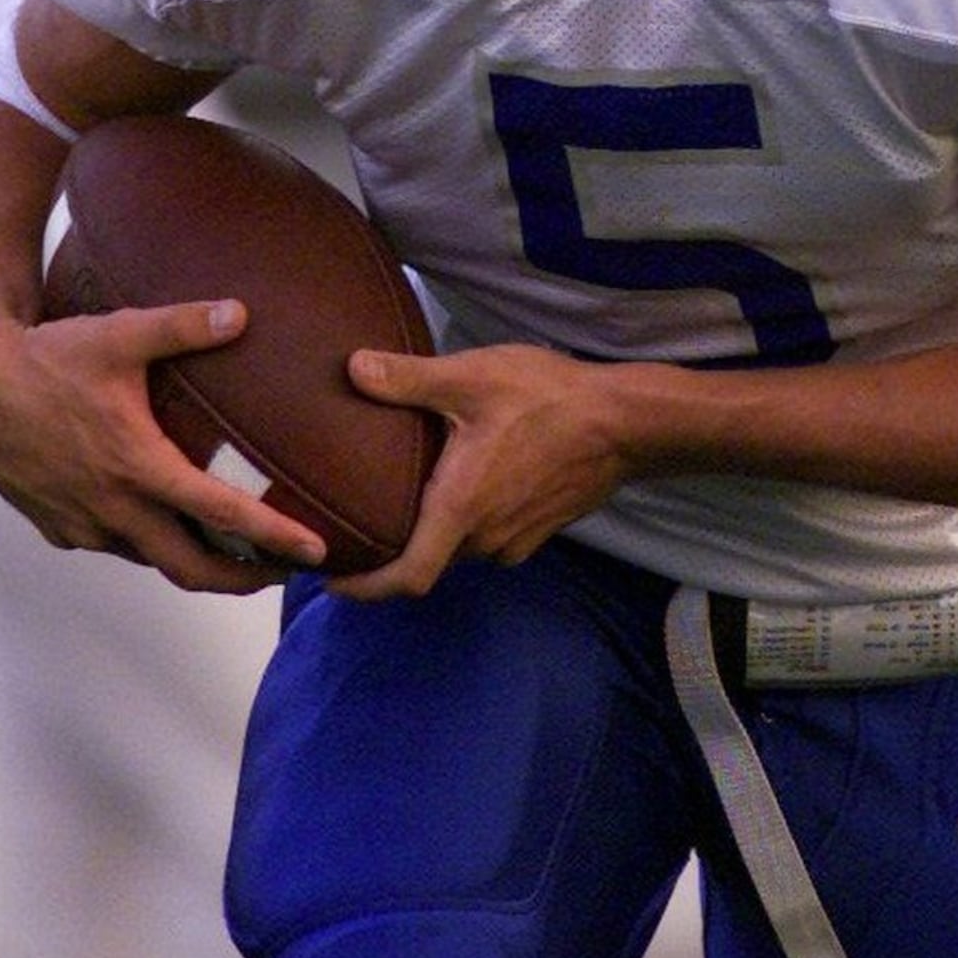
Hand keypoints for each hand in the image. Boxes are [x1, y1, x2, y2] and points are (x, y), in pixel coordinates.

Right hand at [0, 301, 327, 592]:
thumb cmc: (51, 354)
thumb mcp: (120, 333)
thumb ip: (185, 324)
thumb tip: (244, 312)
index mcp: (138, 467)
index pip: (223, 516)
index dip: (275, 538)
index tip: (317, 552)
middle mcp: (113, 509)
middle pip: (193, 568)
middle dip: (246, 578)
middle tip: (286, 572)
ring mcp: (83, 526)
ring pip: (153, 560)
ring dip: (197, 562)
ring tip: (238, 553)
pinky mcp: (58, 529)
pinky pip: (115, 548)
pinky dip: (149, 545)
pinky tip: (168, 527)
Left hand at [333, 341, 636, 599]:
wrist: (625, 422)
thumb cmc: (548, 399)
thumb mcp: (471, 378)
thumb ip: (408, 379)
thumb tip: (352, 369)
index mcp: (460, 509)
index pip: (405, 578)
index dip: (364, 588)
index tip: (332, 579)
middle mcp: (485, 538)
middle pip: (427, 557)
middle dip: (395, 543)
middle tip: (362, 514)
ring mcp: (516, 539)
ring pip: (460, 544)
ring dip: (437, 525)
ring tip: (415, 489)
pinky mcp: (539, 530)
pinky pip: (490, 535)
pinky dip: (470, 517)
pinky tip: (469, 478)